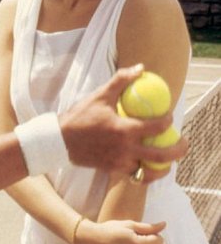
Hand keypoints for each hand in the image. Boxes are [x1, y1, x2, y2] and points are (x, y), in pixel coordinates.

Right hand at [60, 65, 187, 180]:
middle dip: (178, 150)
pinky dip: (145, 172)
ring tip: (169, 159)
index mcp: (124, 130)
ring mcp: (119, 163)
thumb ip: (121, 80)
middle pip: (161, 156)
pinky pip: (135, 175)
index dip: (168, 121)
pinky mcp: (113, 171)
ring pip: (149, 171)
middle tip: (184, 142)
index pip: (156, 128)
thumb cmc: (80, 116)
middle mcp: (125, 150)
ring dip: (163, 165)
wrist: (59, 140)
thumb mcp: (100, 95)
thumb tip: (140, 68)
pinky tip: (148, 165)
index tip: (170, 116)